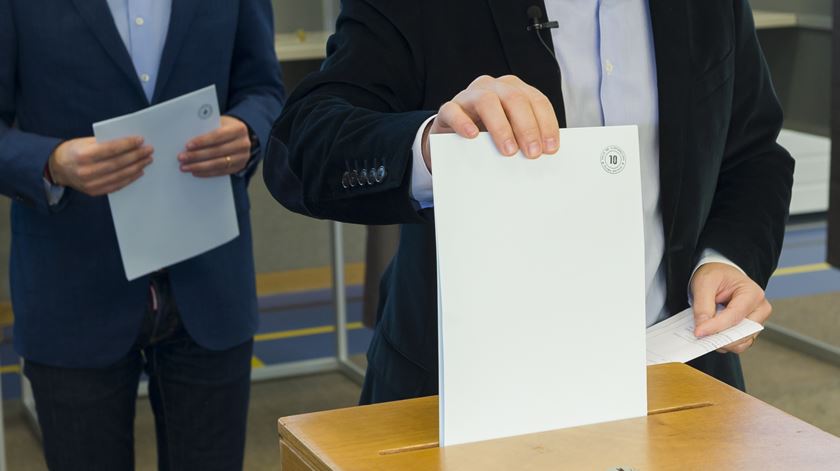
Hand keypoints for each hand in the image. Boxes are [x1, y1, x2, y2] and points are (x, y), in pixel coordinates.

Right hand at [48, 136, 152, 195]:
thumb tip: (129, 142)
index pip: (110, 149)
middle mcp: (86, 171)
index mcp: (82, 155)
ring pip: (119, 175)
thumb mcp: (83, 142)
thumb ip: (103, 142)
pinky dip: (129, 179)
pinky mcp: (94, 191)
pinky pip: (116, 186)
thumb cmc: (73, 151)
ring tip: (147, 160)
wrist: (56, 168)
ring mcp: (90, 183)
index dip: (127, 144)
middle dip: (136, 156)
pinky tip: (139, 172)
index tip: (140, 140)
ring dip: (136, 167)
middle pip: (118, 163)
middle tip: (149, 150)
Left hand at [179, 116, 250, 176]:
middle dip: (197, 155)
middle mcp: (243, 144)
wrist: (239, 136)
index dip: (202, 141)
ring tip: (185, 167)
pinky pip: (221, 172)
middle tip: (182, 158)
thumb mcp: (219, 123)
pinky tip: (195, 172)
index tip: (187, 146)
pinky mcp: (239, 167)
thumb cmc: (225, 127)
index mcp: (239, 129)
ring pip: (218, 164)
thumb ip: (207, 129)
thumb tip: (187, 140)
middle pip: (217, 151)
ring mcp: (243, 157)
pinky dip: (206, 173)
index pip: (218, 135)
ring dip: (199, 166)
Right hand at [421, 75, 559, 171]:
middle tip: (532, 153)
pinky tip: (472, 136)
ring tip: (508, 151)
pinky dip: (463, 122)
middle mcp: (494, 87)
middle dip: (527, 127)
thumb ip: (526, 137)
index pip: (537, 101)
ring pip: (487, 101)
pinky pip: (454, 110)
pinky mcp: (449, 108)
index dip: (546, 124)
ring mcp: (470, 95)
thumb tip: (543, 155)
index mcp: (515, 90)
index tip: (550, 148)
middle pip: (515, 99)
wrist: (454, 135)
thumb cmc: (488, 133)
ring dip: (501, 127)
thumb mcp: (511, 132)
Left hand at [690, 263, 771, 353]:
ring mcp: (755, 322)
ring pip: (740, 343)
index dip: (715, 327)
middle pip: (741, 334)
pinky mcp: (748, 331)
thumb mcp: (704, 283)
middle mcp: (759, 310)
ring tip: (704, 332)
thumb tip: (702, 329)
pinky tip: (710, 335)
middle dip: (719, 338)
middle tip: (699, 336)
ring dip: (721, 342)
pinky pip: (736, 344)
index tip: (699, 332)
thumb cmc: (716, 275)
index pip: (735, 316)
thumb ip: (703, 306)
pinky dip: (722, 343)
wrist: (719, 276)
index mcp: (752, 293)